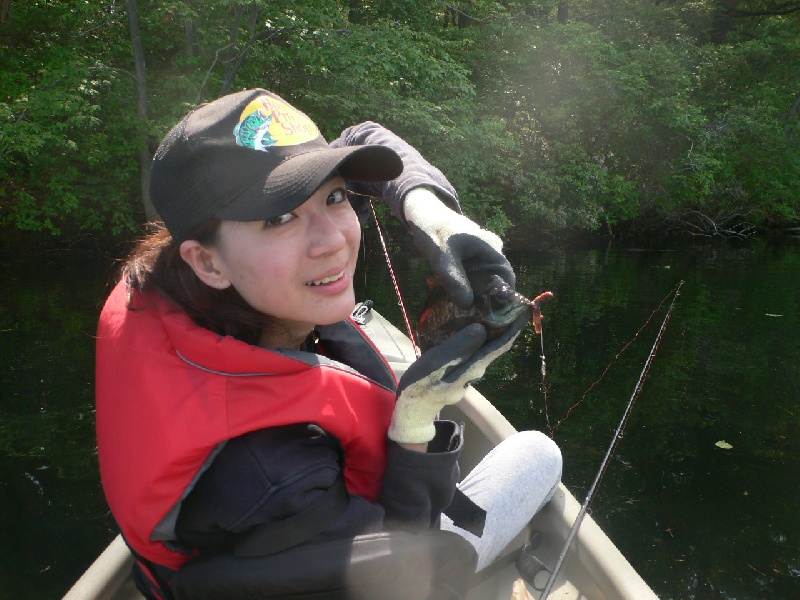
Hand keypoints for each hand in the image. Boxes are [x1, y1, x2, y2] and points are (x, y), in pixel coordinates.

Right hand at [388, 311, 529, 444]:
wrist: (413, 409)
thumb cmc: (420, 385)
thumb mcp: (434, 366)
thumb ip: (458, 349)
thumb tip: (482, 329)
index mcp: (474, 368)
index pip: (501, 345)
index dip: (515, 326)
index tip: (526, 308)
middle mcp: (478, 369)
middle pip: (497, 344)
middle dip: (506, 323)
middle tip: (509, 299)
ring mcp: (471, 371)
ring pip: (487, 346)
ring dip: (494, 326)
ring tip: (494, 305)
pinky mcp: (462, 369)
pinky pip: (476, 348)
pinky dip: (479, 333)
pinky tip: (474, 320)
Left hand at [404, 188, 515, 308]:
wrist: (424, 216)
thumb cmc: (435, 231)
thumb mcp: (443, 258)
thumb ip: (455, 279)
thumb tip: (467, 304)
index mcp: (492, 248)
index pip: (508, 278)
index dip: (503, 297)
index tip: (490, 314)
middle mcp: (492, 252)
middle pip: (496, 281)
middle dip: (487, 298)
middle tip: (474, 315)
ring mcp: (482, 255)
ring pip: (484, 279)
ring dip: (476, 292)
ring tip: (465, 308)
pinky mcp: (471, 258)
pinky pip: (474, 276)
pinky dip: (467, 286)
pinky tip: (457, 296)